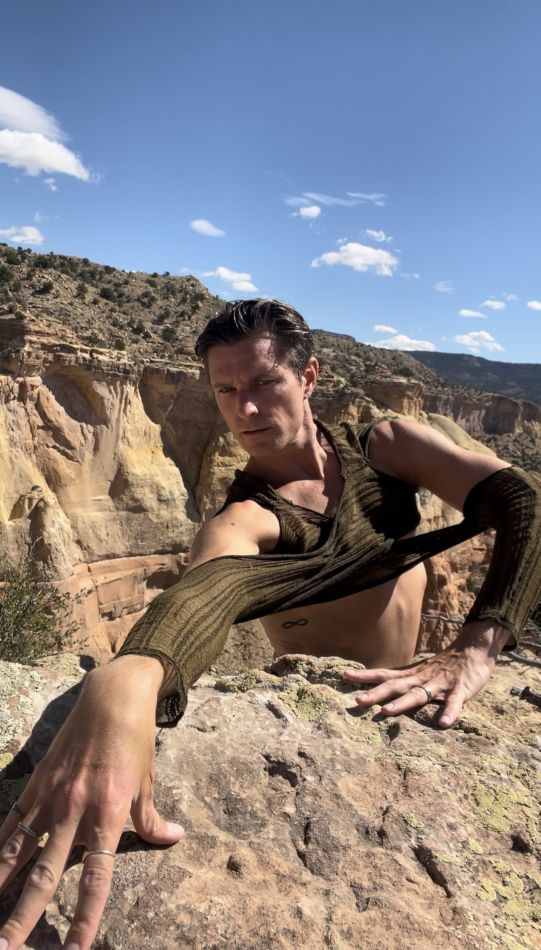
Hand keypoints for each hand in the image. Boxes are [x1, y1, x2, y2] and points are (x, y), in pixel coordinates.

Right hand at [0, 657, 183, 949]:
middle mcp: (77, 809)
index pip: (97, 877)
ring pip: (20, 852)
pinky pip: (12, 822)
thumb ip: (151, 818)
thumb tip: (172, 839)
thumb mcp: (148, 780)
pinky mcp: (37, 782)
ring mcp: (52, 796)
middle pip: (48, 873)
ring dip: (2, 886)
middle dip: (26, 914)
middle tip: (8, 948)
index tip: (75, 949)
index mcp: (110, 812)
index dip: (86, 917)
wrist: (112, 697)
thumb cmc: (136, 740)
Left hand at [342, 621, 509, 727]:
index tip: (344, 675)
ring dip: (402, 703)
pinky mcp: (461, 690)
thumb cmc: (446, 664)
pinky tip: (444, 724)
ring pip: (419, 695)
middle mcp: (422, 678)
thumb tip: (380, 687)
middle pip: (396, 686)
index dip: (366, 675)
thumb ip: (404, 680)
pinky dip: (450, 712)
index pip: (385, 674)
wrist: (474, 648)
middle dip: (376, 694)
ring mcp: (441, 684)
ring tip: (386, 712)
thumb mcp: (421, 670)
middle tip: (357, 701)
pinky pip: (454, 703)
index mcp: (412, 674)